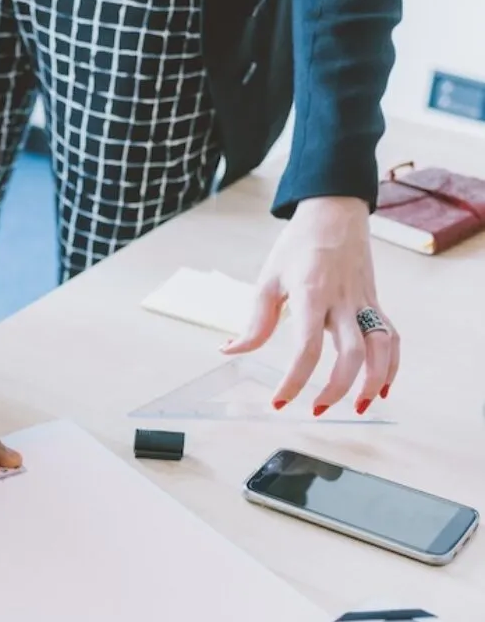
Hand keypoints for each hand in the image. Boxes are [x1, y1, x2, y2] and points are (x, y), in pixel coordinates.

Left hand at [222, 196, 399, 414]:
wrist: (335, 211)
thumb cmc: (299, 244)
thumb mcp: (268, 279)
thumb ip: (254, 321)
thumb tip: (230, 350)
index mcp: (312, 294)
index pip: (307, 347)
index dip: (295, 379)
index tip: (280, 401)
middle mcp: (344, 300)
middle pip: (352, 353)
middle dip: (337, 388)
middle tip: (315, 410)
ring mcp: (364, 302)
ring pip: (381, 347)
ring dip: (373, 381)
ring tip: (357, 407)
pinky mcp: (375, 302)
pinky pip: (391, 336)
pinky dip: (391, 364)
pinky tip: (380, 386)